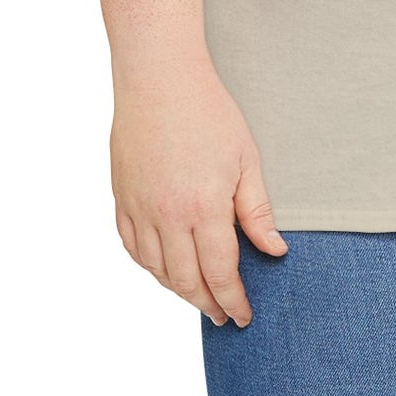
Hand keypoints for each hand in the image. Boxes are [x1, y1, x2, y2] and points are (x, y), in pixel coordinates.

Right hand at [110, 61, 288, 324]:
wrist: (159, 80)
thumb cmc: (208, 112)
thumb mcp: (245, 158)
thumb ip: (256, 210)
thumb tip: (274, 251)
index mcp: (203, 207)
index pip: (220, 272)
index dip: (233, 299)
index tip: (243, 315)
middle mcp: (167, 216)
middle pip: (186, 281)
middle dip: (208, 304)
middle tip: (223, 315)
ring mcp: (140, 210)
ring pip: (157, 271)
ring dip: (178, 290)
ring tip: (198, 296)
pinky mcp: (122, 199)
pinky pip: (132, 248)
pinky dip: (149, 267)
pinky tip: (163, 269)